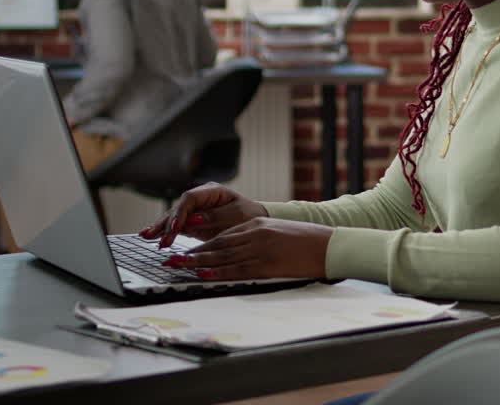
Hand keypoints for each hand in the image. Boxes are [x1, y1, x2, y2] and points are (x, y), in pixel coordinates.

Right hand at [140, 182, 266, 246]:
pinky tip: (151, 236)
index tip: (175, 228)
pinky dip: (165, 232)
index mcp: (212, 191)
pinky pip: (177, 226)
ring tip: (146, 236)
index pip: (189, 199)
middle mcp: (201, 198)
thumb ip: (215, 217)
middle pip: (178, 207)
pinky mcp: (193, 221)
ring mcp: (196, 209)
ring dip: (161, 227)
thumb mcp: (236, 216)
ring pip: (174, 216)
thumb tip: (193, 219)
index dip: (180, 213)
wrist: (255, 221)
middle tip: (154, 236)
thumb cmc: (249, 216)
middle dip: (165, 222)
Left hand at [162, 218, 332, 280]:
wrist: (329, 245)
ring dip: (197, 262)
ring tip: (177, 266)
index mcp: (258, 224)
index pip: (223, 235)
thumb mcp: (279, 233)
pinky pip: (236, 269)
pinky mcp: (267, 263)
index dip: (203, 244)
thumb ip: (259, 239)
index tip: (186, 251)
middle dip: (192, 253)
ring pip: (222, 256)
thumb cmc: (308, 242)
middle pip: (217, 244)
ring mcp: (260, 248)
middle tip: (170, 259)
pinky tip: (202, 275)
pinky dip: (216, 272)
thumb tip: (239, 252)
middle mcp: (255, 234)